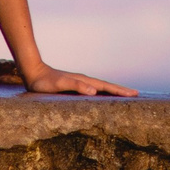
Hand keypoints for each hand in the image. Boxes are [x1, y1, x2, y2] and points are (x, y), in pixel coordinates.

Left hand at [21, 66, 138, 96]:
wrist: (33, 73)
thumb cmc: (45, 82)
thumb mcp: (60, 84)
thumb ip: (76, 85)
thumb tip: (94, 90)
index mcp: (84, 81)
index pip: (106, 87)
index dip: (120, 91)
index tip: (134, 94)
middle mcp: (85, 81)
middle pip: (107, 86)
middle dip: (121, 91)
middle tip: (136, 94)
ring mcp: (80, 83)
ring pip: (101, 88)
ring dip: (113, 91)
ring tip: (124, 96)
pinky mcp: (74, 87)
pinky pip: (93, 90)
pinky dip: (102, 93)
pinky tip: (101, 97)